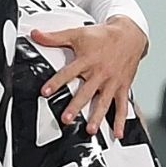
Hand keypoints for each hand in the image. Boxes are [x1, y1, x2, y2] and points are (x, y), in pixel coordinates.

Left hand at [34, 16, 146, 139]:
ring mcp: (112, 81)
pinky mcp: (123, 87)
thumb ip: (54, 37)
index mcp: (87, 60)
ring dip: (97, 117)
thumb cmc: (103, 35)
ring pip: (103, 102)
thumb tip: (35, 34)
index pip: (69, 73)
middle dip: (76, 106)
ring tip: (90, 129)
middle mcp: (100, 73)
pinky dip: (120, 120)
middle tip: (66, 118)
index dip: (56, 82)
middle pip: (86, 92)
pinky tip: (117, 133)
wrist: (131, 34)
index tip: (45, 92)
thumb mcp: (77, 33)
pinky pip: (123, 105)